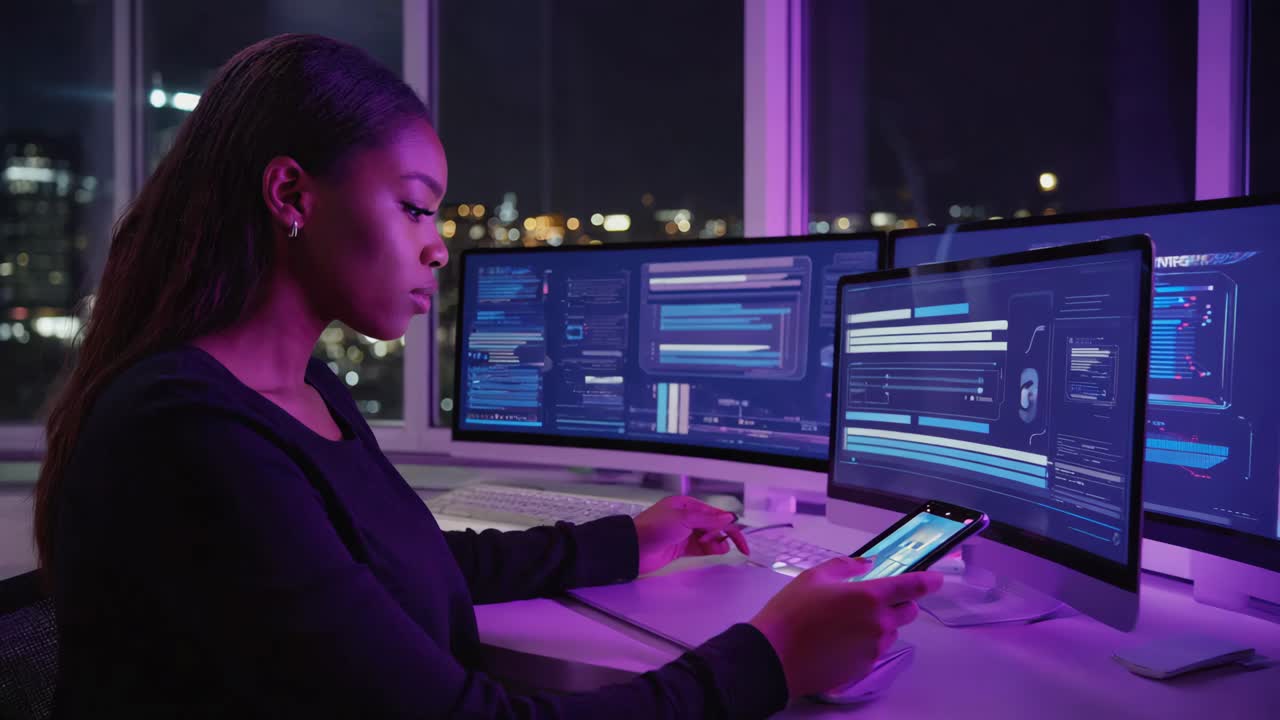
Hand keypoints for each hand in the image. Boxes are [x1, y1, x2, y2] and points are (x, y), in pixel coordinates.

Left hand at [633, 496, 748, 574]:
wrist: (634, 548)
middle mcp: (687, 518)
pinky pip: (702, 548)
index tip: (740, 536)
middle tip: (741, 547)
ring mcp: (685, 534)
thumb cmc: (654, 528)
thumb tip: (729, 517)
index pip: (714, 514)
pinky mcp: (682, 548)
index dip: (728, 524)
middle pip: (714, 526)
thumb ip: (708, 520)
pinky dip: (712, 549)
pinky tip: (719, 551)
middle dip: (726, 534)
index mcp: (687, 505)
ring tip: (721, 548)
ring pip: (710, 538)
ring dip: (719, 542)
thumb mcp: (683, 519)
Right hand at [749, 557, 943, 696]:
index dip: (928, 580)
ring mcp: (873, 649)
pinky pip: (875, 651)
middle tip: (873, 598)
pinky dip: (866, 643)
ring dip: (881, 624)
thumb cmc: (791, 614)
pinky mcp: (864, 668)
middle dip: (899, 603)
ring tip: (847, 621)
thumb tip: (866, 564)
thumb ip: (846, 566)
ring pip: (892, 632)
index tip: (936, 578)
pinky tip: (840, 639)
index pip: (912, 587)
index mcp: (869, 597)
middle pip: (908, 612)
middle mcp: (878, 624)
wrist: (775, 656)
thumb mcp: (815, 577)